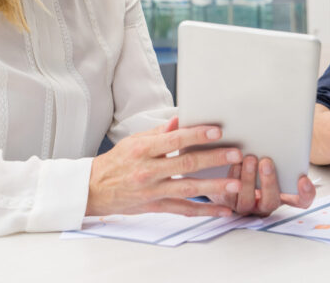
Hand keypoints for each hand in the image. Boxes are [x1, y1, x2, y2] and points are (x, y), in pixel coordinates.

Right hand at [86, 116, 243, 217]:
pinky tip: (222, 210)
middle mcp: (149, 171)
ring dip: (214, 187)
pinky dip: (204, 211)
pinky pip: (183, 209)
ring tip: (236, 183)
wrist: (94, 189)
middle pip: (186, 164)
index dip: (196, 135)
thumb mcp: (135, 140)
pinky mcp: (155, 207)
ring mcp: (153, 191)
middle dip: (213, 159)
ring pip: (188, 189)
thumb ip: (160, 132)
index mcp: (144, 150)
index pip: (174, 140)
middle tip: (236, 154)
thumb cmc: (117, 161)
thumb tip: (181, 118)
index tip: (217, 131)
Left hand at [208, 155, 315, 216]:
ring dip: (248, 179)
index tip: (302, 179)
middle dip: (269, 181)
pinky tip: (234, 162)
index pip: (301, 201)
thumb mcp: (274, 158)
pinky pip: (229, 195)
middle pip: (271, 201)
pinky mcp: (227, 201)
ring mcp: (245, 205)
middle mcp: (264, 203)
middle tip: (267, 162)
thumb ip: (282, 154)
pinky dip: (232, 177)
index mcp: (283, 195)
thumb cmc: (259, 160)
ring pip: (247, 200)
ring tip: (250, 158)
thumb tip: (282, 133)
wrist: (230, 168)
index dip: (305, 194)